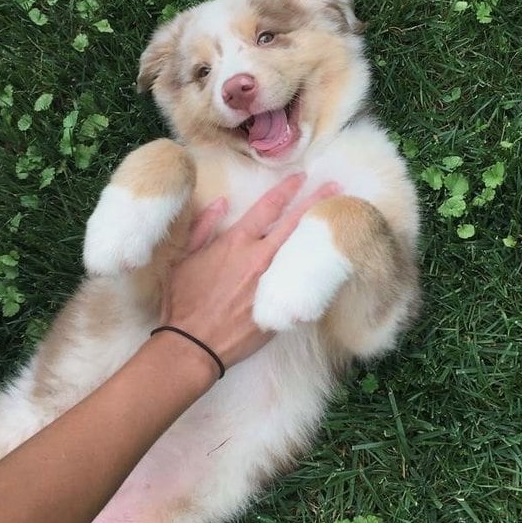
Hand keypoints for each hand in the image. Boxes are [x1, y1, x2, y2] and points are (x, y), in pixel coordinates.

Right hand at [161, 174, 339, 370]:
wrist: (194, 345)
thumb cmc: (184, 303)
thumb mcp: (184, 259)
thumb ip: (203, 227)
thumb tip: (219, 203)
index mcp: (237, 243)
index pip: (268, 207)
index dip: (287, 189)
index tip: (301, 177)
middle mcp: (260, 259)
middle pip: (295, 224)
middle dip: (317, 202)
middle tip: (337, 188)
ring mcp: (274, 284)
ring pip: (304, 251)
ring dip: (320, 233)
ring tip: (337, 219)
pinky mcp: (281, 307)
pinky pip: (302, 284)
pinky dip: (315, 270)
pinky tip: (328, 261)